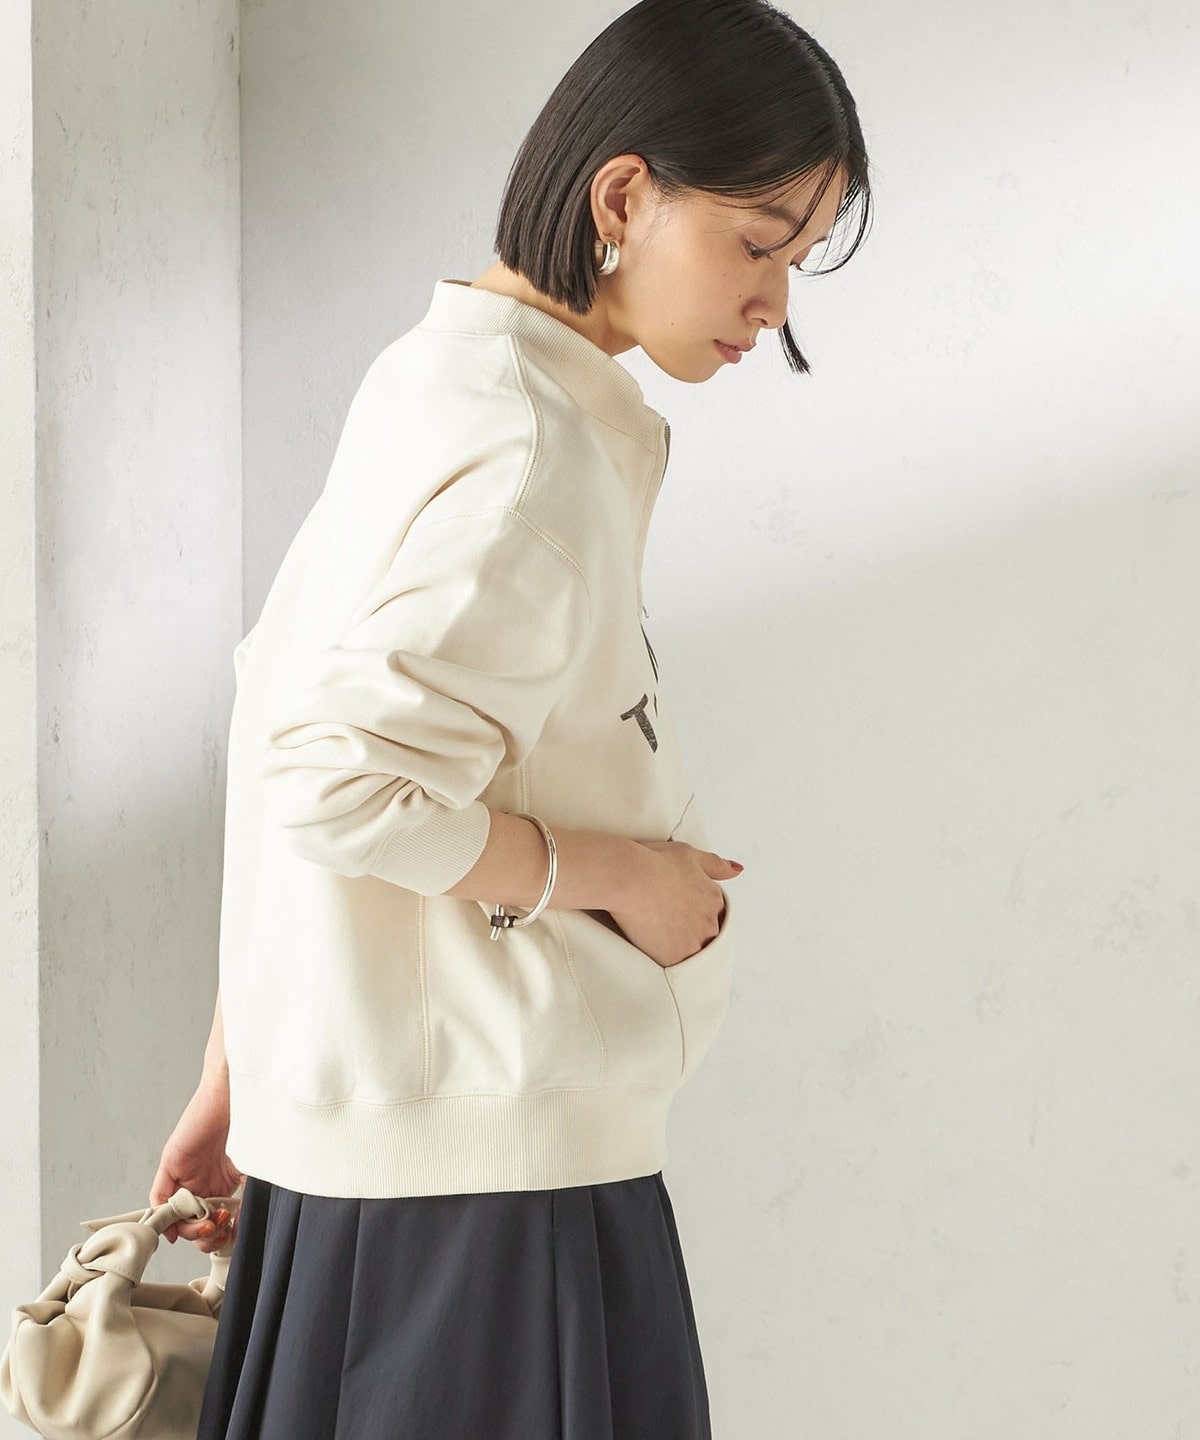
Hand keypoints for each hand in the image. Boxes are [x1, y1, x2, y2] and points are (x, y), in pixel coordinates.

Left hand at [150, 1076, 244, 1252]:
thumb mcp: (255, 1169)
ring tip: (206, 1225)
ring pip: (175, 1214)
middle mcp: (202, 1179)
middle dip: (204, 1235)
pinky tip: (176, 1226)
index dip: (219, 1234)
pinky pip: (159, 1195)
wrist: (241, 1091)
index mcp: (222, 1181)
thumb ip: (248, 1198)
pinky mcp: (172, 1162)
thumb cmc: (255, 1121)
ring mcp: (186, 1172)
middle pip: (192, 1221)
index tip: (230, 1236)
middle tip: (217, 1232)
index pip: (213, 1219)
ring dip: (188, 1228)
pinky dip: (163, 1215)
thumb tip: (242, 1230)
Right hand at [608, 840, 741, 967]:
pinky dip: (667, 960)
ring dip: (680, 947)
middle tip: (665, 921)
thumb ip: (716, 865)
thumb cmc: (654, 863)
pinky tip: (653, 948)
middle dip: (690, 931)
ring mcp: (693, 943)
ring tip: (658, 935)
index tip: (679, 909)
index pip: (713, 914)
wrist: (630, 879)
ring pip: (692, 952)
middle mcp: (709, 924)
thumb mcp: (690, 854)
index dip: (694, 912)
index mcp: (714, 900)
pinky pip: (675, 966)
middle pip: (705, 935)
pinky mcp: (675, 958)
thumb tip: (737, 870)